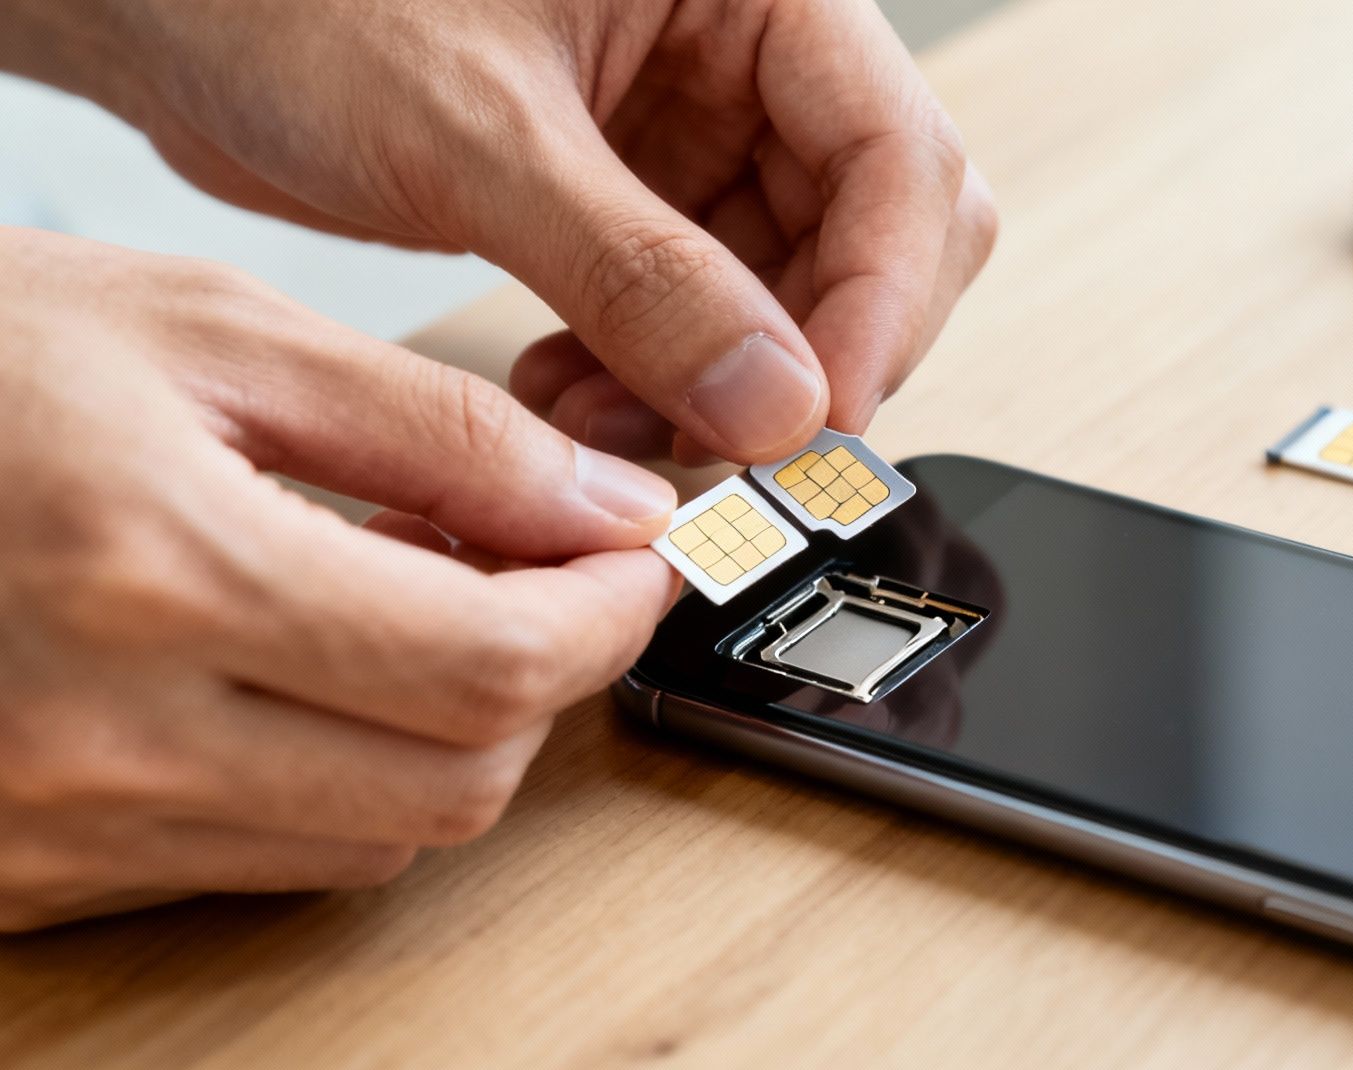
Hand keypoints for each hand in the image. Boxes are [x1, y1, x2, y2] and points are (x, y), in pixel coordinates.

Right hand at [0, 228, 680, 930]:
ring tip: (416, 612)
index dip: (607, 619)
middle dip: (542, 683)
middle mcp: (103, 735)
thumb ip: (436, 431)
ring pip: (374, 843)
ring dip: (445, 737)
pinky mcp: (29, 875)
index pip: (492, 666)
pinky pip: (258, 864)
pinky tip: (307, 676)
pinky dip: (333, 781)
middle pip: (453, 784)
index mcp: (157, 571)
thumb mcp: (207, 332)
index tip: (637, 562)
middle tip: (547, 581)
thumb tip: (607, 513)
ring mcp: (56, 827)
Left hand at [28, 0, 997, 464]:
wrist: (165, 11)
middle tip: (735, 450)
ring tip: (605, 426)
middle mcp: (736, 53)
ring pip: (788, 292)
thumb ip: (641, 272)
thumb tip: (777, 400)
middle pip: (873, 231)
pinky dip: (653, 383)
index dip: (878, 297)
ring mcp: (687, 131)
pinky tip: (571, 400)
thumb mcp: (478, 133)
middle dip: (806, 355)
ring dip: (718, 388)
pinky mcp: (628, 198)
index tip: (814, 421)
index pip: (895, 152)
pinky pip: (699, 317)